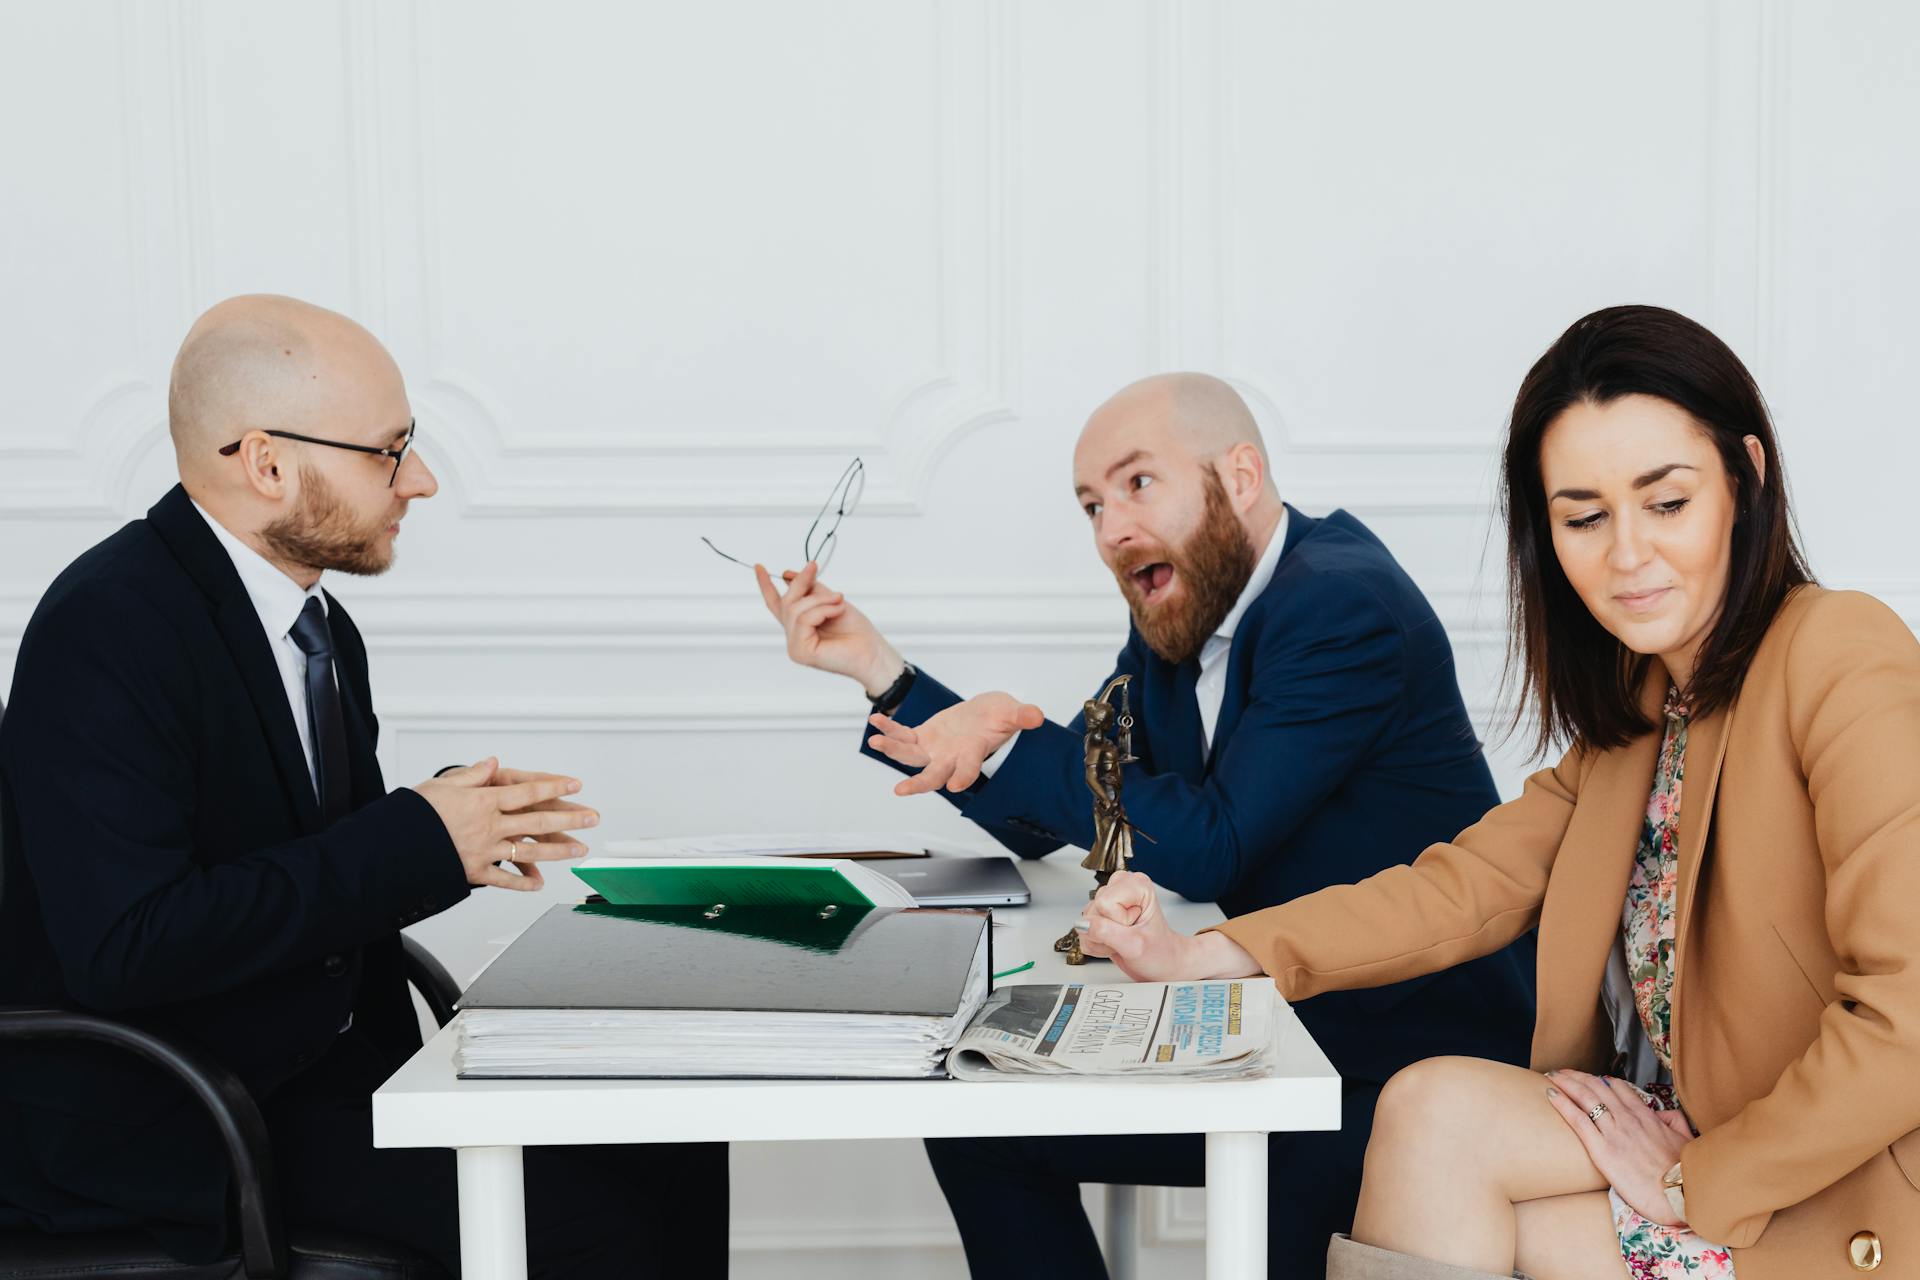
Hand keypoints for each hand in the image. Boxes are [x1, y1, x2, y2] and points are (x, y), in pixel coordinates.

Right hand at [412, 758, 597, 891]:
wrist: (391, 848)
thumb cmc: (413, 814)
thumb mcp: (441, 785)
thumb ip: (471, 775)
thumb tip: (492, 763)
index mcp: (483, 800)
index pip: (527, 791)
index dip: (554, 786)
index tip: (576, 784)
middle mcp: (489, 825)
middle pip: (538, 820)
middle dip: (570, 818)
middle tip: (593, 818)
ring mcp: (484, 851)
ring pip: (530, 850)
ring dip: (558, 850)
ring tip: (580, 849)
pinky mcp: (473, 872)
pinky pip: (505, 879)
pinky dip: (523, 882)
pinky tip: (540, 883)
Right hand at [755, 561, 904, 696]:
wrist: (872, 651)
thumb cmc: (856, 631)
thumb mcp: (831, 600)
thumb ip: (810, 589)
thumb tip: (788, 575)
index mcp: (800, 625)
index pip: (777, 604)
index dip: (766, 585)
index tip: (758, 567)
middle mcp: (794, 636)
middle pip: (786, 602)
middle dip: (800, 582)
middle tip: (814, 567)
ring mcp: (795, 646)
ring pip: (795, 609)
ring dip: (820, 599)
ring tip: (839, 600)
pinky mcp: (800, 652)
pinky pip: (804, 620)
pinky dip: (823, 611)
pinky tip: (837, 611)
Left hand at [866, 692, 1044, 795]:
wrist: (984, 713)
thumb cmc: (999, 716)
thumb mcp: (1012, 712)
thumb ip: (1021, 715)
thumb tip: (1036, 715)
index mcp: (974, 753)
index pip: (969, 769)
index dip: (964, 777)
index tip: (955, 786)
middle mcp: (951, 757)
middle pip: (933, 776)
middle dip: (918, 784)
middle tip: (902, 791)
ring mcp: (935, 750)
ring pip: (911, 757)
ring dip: (892, 750)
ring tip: (876, 741)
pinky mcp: (923, 738)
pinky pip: (903, 736)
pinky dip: (889, 729)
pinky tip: (876, 720)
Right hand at [1077, 870, 1260, 980]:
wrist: (1174, 966)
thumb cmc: (1165, 956)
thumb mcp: (1137, 947)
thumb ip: (1109, 933)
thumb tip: (1085, 924)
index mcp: (1135, 886)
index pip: (1104, 903)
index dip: (1114, 925)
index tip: (1133, 934)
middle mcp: (1125, 886)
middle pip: (1093, 909)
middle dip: (1107, 932)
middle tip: (1131, 941)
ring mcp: (1117, 899)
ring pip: (1089, 919)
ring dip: (1104, 939)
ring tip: (1127, 944)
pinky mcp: (1109, 912)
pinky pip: (1089, 927)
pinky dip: (1101, 942)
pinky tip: (1120, 945)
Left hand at [1544, 1069, 1692, 1225]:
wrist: (1679, 1195)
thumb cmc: (1684, 1173)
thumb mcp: (1685, 1140)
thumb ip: (1673, 1121)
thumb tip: (1663, 1114)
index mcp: (1646, 1116)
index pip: (1619, 1088)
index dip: (1601, 1080)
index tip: (1590, 1078)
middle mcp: (1628, 1119)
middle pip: (1597, 1087)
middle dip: (1578, 1076)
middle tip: (1563, 1072)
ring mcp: (1614, 1133)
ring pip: (1586, 1098)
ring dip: (1566, 1083)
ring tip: (1552, 1076)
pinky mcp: (1602, 1150)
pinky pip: (1578, 1120)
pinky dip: (1563, 1104)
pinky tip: (1551, 1095)